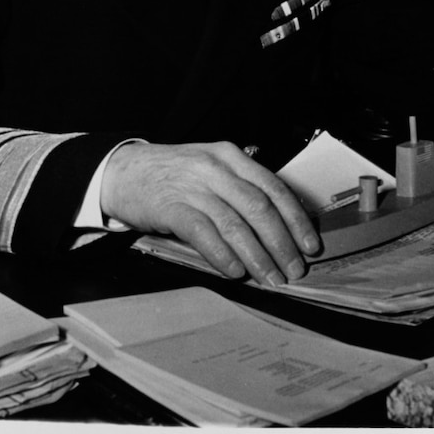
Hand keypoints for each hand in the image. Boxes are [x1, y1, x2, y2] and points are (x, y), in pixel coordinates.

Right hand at [100, 141, 319, 285]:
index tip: (310, 244)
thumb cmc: (173, 174)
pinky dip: (222, 255)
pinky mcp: (171, 206)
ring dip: (258, 256)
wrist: (123, 170)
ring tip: (270, 278)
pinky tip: (235, 272)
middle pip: (259, 208)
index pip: (273, 187)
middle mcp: (215, 167)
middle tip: (294, 270)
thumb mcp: (211, 167)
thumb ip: (240, 188)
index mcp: (230, 155)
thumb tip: (279, 226)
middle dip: (282, 243)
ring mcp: (193, 186)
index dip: (295, 219)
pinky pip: (204, 233)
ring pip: (235, 224)